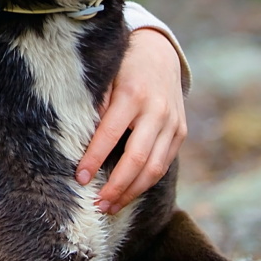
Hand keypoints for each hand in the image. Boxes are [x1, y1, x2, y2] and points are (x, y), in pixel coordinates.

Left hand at [76, 27, 186, 213]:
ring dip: (132, 192)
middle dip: (116, 186)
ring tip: (111, 207)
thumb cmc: (122, 65)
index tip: (79, 178)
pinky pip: (165, 164)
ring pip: (155, 168)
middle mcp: (156, 111)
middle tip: (97, 205)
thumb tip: (81, 137)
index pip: (110, 134)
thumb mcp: (106, 76)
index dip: (94, 159)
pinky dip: (147, 181)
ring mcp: (172, 123)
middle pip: (137, 159)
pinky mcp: (181, 132)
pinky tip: (130, 193)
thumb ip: (96, 103)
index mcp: (132, 95)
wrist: (160, 53)